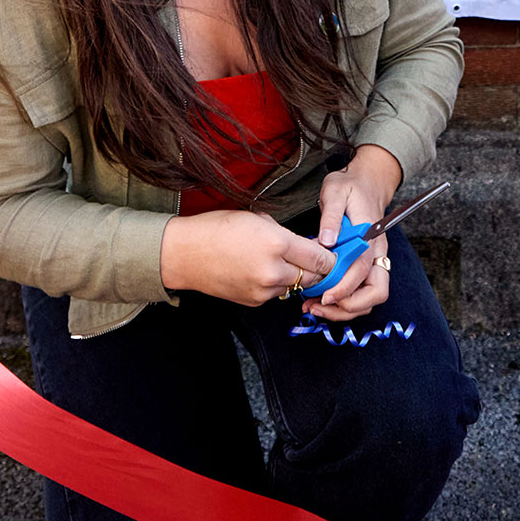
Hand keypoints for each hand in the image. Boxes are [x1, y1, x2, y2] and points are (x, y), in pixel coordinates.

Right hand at [159, 210, 334, 307]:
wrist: (185, 254)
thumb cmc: (216, 229)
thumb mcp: (257, 219)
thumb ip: (285, 233)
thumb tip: (304, 244)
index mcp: (276, 243)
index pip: (321, 257)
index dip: (331, 256)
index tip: (334, 254)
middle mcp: (273, 270)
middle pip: (313, 277)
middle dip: (317, 269)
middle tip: (315, 260)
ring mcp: (263, 289)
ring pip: (295, 286)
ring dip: (295, 276)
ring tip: (278, 261)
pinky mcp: (254, 302)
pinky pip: (275, 293)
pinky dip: (275, 284)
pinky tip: (260, 271)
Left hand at [308, 148, 401, 321]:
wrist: (367, 182)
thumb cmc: (350, 186)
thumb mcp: (335, 191)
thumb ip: (330, 215)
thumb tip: (326, 240)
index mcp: (370, 236)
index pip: (363, 269)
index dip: (345, 287)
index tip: (324, 296)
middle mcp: (377, 253)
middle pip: (376, 292)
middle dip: (349, 307)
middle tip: (319, 306)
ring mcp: (374, 260)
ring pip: (369, 297)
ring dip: (345, 309)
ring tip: (316, 308)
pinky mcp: (366, 265)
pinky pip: (361, 291)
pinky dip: (344, 301)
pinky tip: (322, 299)